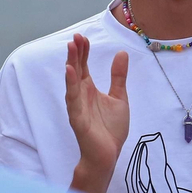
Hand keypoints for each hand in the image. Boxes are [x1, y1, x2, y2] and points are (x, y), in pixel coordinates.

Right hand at [64, 34, 127, 192]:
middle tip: (75, 37)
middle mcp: (80, 95)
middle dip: (75, 53)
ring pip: (72, 82)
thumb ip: (118, 77)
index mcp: (89, 89)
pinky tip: (70, 72)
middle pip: (76, 70)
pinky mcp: (77, 118)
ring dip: (70, 65)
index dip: (83, 51)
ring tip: (70, 48)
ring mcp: (77, 106)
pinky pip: (73, 99)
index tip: (83, 37)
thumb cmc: (110, 130)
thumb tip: (121, 53)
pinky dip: (71, 85)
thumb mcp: (120, 98)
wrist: (108, 155)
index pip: (84, 66)